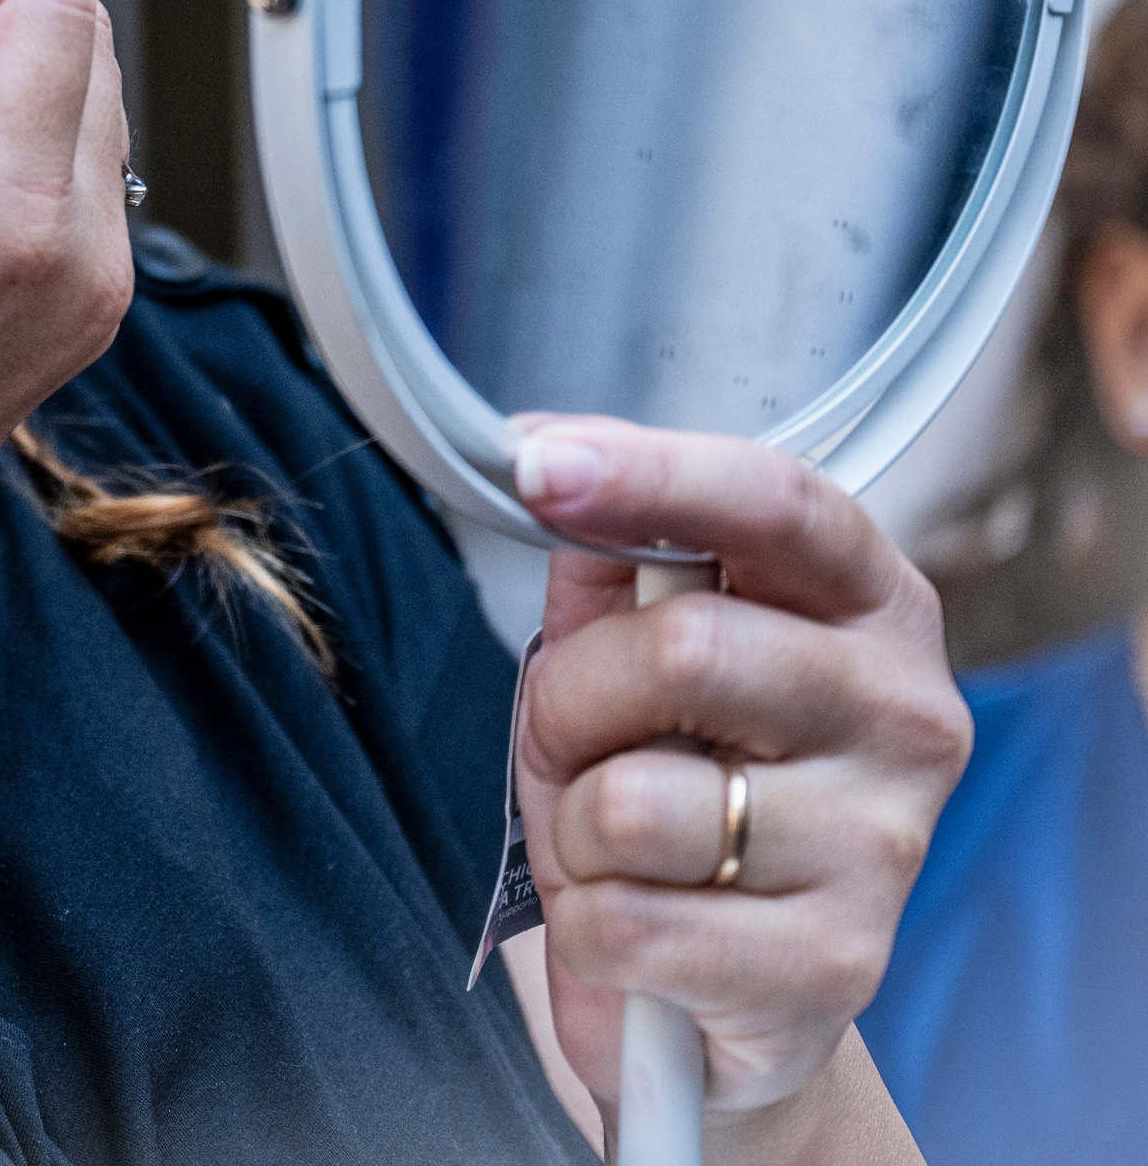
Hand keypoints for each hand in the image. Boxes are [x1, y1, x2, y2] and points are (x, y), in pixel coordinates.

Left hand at [510, 422, 969, 1144]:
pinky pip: (627, 924)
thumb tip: (546, 461)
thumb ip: (608, 553)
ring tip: (613, 842)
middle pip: (684, 651)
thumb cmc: (675, 772)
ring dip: (574, 825)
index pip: (777, 502)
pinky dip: (586, 924)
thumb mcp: (630, 645)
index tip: (535, 461)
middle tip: (570, 737)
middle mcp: (904, 710)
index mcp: (868, 599)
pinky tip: (636, 919)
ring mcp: (885, 845)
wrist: (724, 980)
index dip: (652, 474)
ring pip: (636, 803)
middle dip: (571, 698)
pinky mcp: (836, 968)